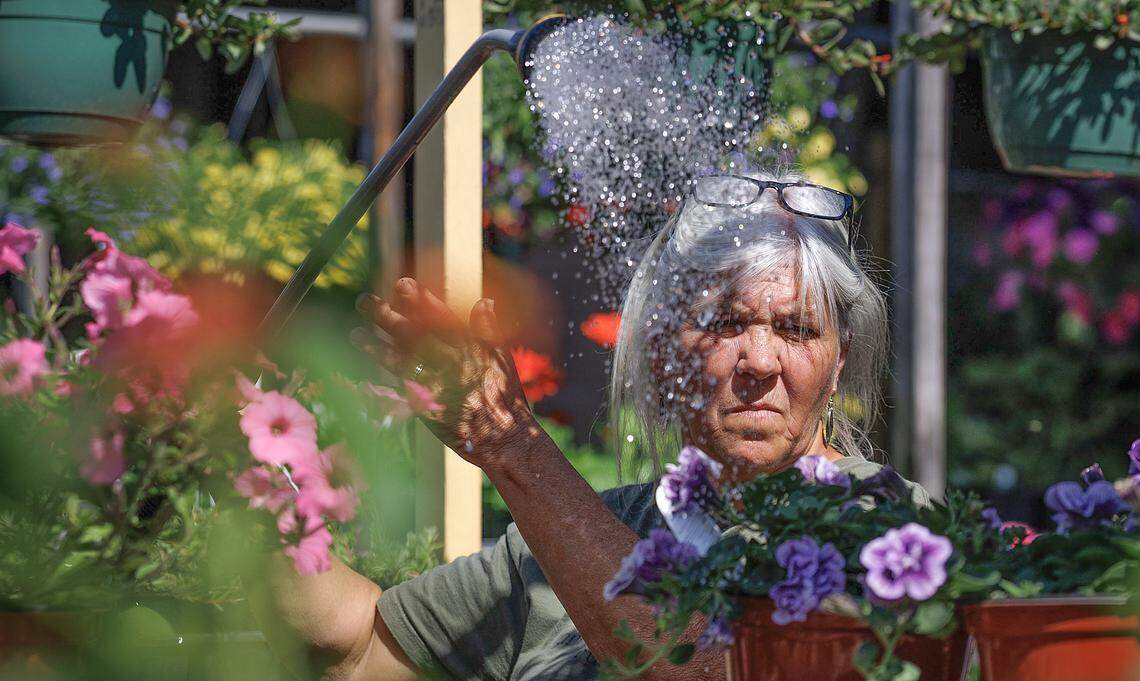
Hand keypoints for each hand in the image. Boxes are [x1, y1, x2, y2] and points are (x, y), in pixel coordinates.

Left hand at [357, 278, 541, 470]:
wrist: (503, 436)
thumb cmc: (504, 396)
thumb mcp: (502, 356)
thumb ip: (488, 328)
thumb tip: (484, 300)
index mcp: (468, 344)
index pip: (438, 315)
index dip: (418, 299)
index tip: (401, 283)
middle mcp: (448, 360)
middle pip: (411, 333)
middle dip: (386, 315)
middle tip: (364, 301)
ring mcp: (434, 382)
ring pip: (397, 358)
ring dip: (374, 345)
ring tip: (355, 333)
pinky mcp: (425, 404)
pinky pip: (398, 387)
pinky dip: (383, 378)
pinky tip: (366, 370)